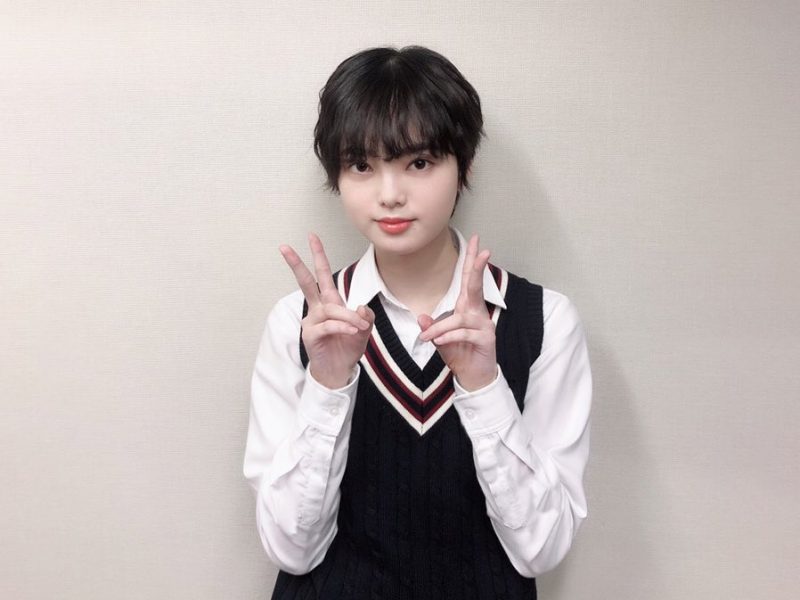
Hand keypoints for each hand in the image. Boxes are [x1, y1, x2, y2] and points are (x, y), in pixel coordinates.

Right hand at [280, 233, 373, 388]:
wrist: (339, 370)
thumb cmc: (348, 347)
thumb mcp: (364, 329)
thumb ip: (365, 316)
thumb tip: (360, 307)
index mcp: (329, 303)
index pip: (322, 275)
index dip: (318, 256)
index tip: (312, 236)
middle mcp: (318, 309)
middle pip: (306, 282)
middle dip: (296, 264)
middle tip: (284, 247)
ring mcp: (312, 321)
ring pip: (329, 309)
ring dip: (347, 317)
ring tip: (359, 328)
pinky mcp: (310, 335)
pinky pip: (328, 326)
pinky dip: (343, 328)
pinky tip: (351, 332)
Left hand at [418, 234, 497, 391]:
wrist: (474, 376)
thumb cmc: (459, 353)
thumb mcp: (440, 339)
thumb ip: (432, 328)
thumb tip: (421, 317)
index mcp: (466, 307)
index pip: (468, 279)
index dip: (471, 260)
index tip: (475, 241)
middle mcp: (477, 312)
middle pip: (475, 286)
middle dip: (477, 267)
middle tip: (482, 250)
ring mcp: (483, 325)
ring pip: (460, 318)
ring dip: (441, 327)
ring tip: (428, 338)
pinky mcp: (485, 339)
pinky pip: (463, 333)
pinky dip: (449, 337)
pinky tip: (440, 342)